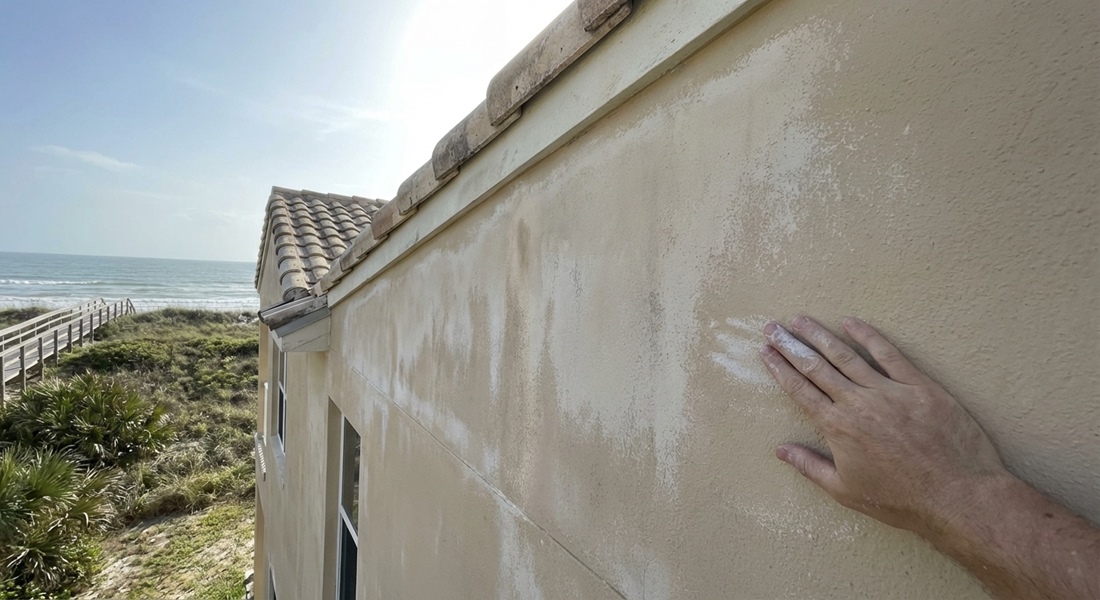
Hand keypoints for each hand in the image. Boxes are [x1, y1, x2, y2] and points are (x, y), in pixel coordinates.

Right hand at [758, 316, 1008, 537]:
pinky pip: (889, 353)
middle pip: (816, 366)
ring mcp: (889, 391)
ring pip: (846, 355)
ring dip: (820, 334)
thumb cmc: (900, 500)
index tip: (765, 352)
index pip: (800, 390)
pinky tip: (851, 322)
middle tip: (772, 327)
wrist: (957, 496)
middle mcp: (857, 403)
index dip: (779, 369)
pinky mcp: (919, 386)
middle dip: (790, 345)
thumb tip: (780, 450)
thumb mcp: (846, 492)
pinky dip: (868, 336)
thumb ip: (810, 467)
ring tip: (801, 319)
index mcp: (837, 428)